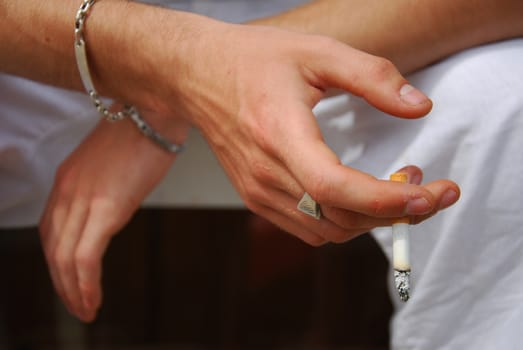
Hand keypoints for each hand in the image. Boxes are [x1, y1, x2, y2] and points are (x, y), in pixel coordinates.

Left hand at [39, 107, 188, 321]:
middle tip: (75, 305)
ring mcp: (84, 199)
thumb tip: (113, 205)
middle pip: (52, 248)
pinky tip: (93, 299)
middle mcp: (67, 190)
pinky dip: (85, 283)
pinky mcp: (106, 208)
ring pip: (64, 258)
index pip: (50, 230)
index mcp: (68, 179)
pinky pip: (86, 257)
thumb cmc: (142, 131)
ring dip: (72, 291)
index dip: (56, 261)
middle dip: (60, 283)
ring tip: (85, 310)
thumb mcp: (113, 160)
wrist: (155, 111)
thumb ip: (104, 185)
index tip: (68, 280)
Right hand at [153, 22, 459, 244]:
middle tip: (429, 187)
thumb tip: (419, 106)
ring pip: (328, 231)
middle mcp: (265, 173)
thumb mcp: (317, 52)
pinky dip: (343, 222)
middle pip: (340, 218)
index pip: (335, 187)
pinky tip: (359, 195)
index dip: (388, 200)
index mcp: (279, 133)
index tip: (430, 193)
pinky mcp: (256, 198)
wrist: (199, 76)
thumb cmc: (253, 61)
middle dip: (396, 213)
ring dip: (371, 220)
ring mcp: (258, 191)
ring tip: (397, 186)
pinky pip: (308, 228)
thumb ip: (372, 76)